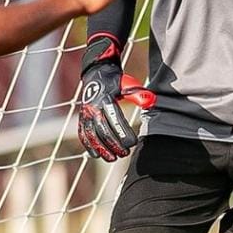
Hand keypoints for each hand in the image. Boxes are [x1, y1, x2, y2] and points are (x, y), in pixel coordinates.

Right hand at [77, 34, 155, 160]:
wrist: (96, 74)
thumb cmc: (116, 82)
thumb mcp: (128, 84)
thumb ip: (138, 94)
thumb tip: (151, 102)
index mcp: (105, 99)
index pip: (114, 119)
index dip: (123, 133)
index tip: (133, 142)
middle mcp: (93, 107)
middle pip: (102, 130)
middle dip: (114, 144)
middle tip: (125, 153)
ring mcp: (85, 113)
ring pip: (91, 135)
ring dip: (101, 149)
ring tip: (113, 159)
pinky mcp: (82, 118)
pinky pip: (83, 134)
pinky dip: (88, 145)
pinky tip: (96, 155)